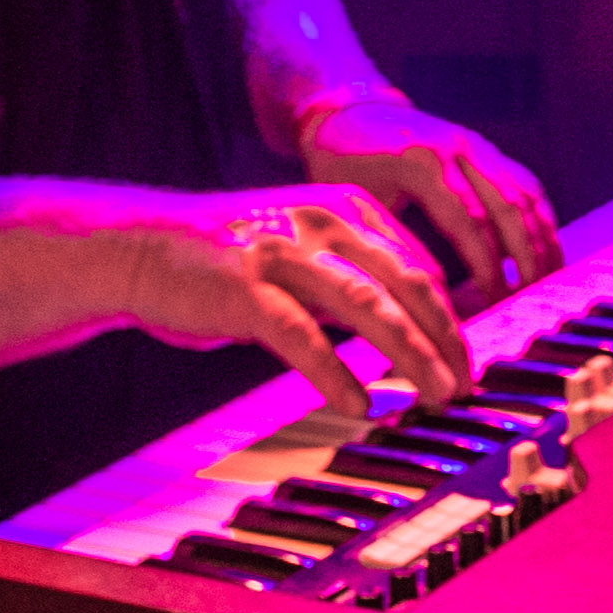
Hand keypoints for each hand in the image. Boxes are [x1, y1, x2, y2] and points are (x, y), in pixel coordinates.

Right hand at [0, 177, 469, 412]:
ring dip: (411, 354)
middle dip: (447, 339)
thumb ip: (354, 281)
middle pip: (408, 283)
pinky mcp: (244, 290)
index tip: (470, 359)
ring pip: (368, 305)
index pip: (420, 266)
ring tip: (437, 394)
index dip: (454, 317)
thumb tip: (412, 328)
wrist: (142, 246)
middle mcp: (321, 222)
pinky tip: (359, 404)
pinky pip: (302, 336)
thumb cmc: (227, 259)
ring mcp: (282, 254)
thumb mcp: (303, 255)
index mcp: (344, 209)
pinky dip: (336, 373)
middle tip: (467, 384)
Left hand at [290, 96, 559, 311]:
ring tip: (547, 281)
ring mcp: (476, 145)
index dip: (486, 264)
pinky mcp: (486, 150)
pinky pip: (525, 183)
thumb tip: (419, 297)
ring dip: (541, 239)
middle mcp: (458, 147)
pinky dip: (541, 218)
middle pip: (508, 206)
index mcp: (422, 160)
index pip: (468, 219)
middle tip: (531, 298)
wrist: (349, 109)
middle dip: (525, 256)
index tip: (496, 301)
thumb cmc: (342, 158)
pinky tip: (546, 249)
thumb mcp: (354, 198)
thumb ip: (389, 239)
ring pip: (525, 194)